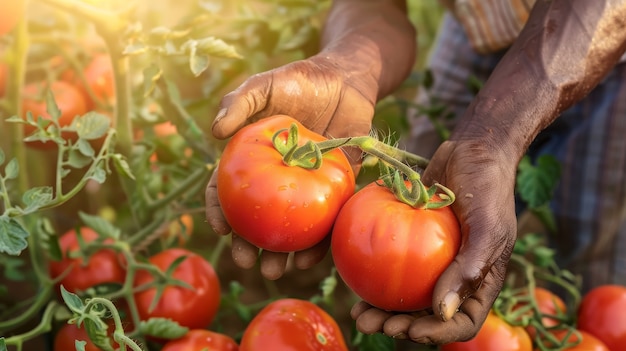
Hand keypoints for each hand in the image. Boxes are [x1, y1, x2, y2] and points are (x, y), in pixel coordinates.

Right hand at [206, 55, 376, 279]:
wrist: (348, 80)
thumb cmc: (302, 81)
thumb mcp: (267, 85)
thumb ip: (241, 101)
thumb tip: (215, 132)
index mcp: (252, 158)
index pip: (227, 188)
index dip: (219, 210)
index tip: (221, 228)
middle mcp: (275, 178)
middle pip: (255, 218)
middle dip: (247, 244)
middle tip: (247, 262)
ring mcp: (304, 187)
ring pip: (287, 228)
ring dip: (279, 253)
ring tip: (275, 271)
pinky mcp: (333, 190)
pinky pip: (323, 221)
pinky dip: (316, 242)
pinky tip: (310, 259)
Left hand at [351, 139, 518, 343]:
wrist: (472, 149)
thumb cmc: (488, 187)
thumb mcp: (487, 227)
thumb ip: (469, 269)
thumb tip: (442, 312)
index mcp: (480, 281)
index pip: (460, 323)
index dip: (434, 334)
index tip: (406, 330)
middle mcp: (456, 276)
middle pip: (426, 316)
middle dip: (399, 327)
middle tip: (369, 323)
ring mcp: (434, 260)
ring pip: (406, 296)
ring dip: (381, 309)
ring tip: (357, 313)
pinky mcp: (413, 240)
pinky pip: (393, 264)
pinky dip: (374, 276)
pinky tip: (352, 278)